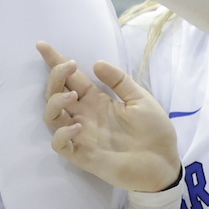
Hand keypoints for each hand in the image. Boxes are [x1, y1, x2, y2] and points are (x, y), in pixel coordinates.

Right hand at [38, 42, 180, 193]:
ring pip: (52, 117)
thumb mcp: (141, 99)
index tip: (43, 45)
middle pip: (55, 94)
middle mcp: (85, 116)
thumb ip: (120, 81)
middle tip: (67, 67)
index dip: (55, 62)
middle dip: (55, 76)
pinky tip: (77, 126)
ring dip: (56, 102)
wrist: (165, 163)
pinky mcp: (83, 155)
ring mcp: (82, 135)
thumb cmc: (155, 132)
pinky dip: (62, 134)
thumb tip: (96, 63)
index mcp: (97, 101)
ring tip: (73, 95)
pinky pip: (60, 144)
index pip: (71, 79)